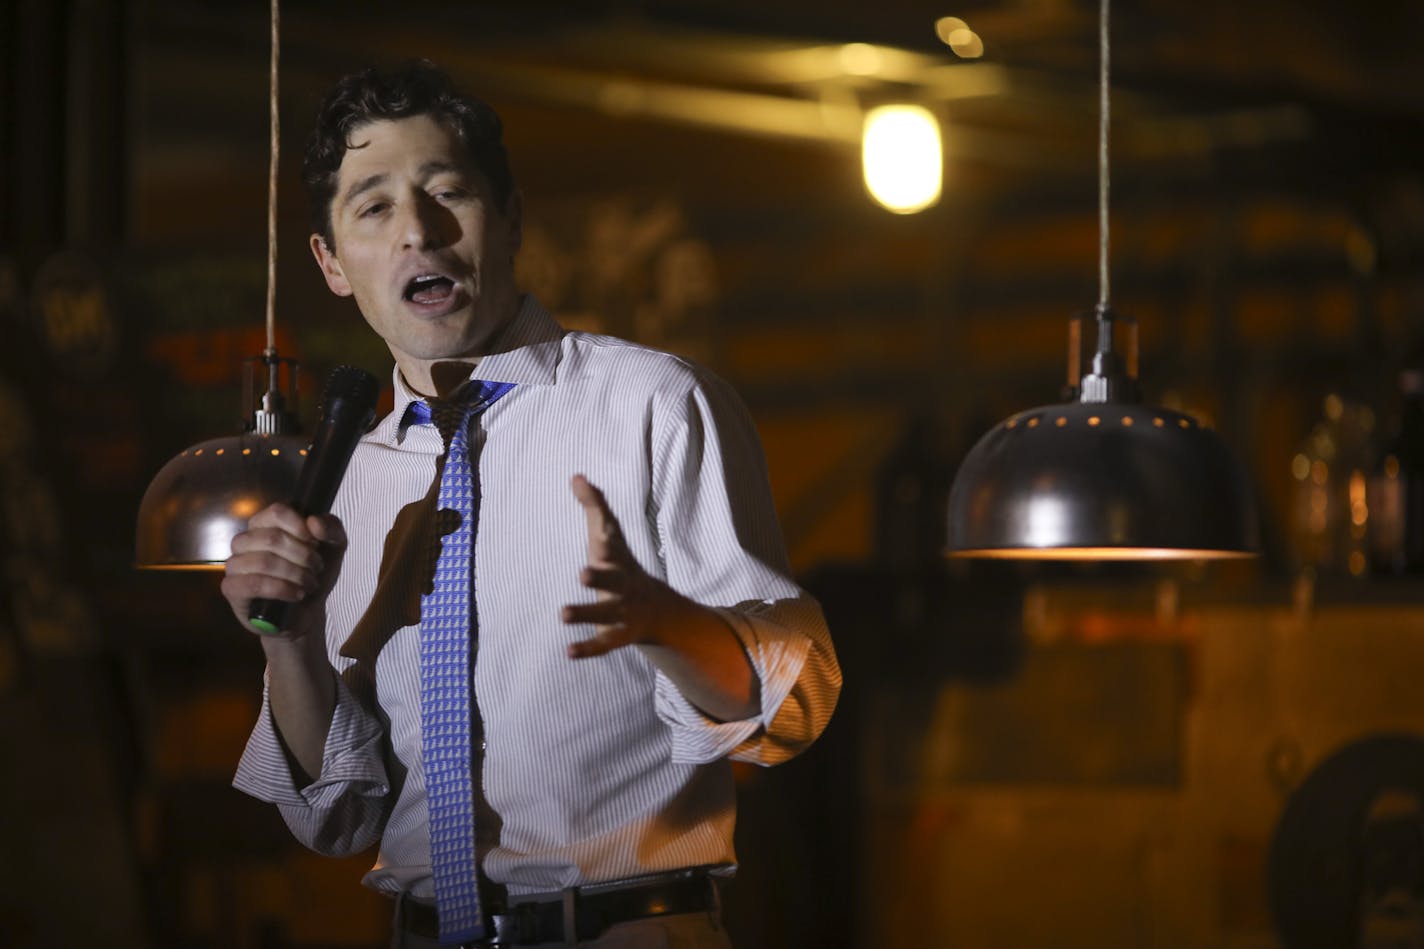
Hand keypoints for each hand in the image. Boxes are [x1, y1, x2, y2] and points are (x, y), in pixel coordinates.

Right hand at [221, 503, 346, 640]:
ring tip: (309, 584)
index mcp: (266, 524)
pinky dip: (281, 589)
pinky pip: (254, 584)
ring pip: (263, 561)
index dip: (299, 527)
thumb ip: (332, 528)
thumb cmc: (314, 574)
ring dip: (295, 574)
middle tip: (316, 569)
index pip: (276, 512)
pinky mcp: (232, 588)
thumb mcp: (334, 548)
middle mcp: (245, 541)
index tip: (316, 543)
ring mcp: (235, 564)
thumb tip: (314, 521)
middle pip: (272, 538)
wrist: (306, 612)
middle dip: (303, 556)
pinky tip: (296, 594)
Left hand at [562, 474, 693, 658]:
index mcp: (618, 560)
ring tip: (561, 614)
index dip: (606, 542)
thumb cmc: (621, 565)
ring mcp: (623, 611)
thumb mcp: (609, 536)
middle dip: (599, 578)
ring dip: (586, 614)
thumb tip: (576, 476)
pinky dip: (588, 649)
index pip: (612, 546)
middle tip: (581, 573)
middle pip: (613, 581)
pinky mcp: (618, 634)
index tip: (598, 538)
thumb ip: (594, 506)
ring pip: (606, 614)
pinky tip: (568, 652)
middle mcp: (623, 585)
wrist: (657, 608)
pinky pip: (604, 643)